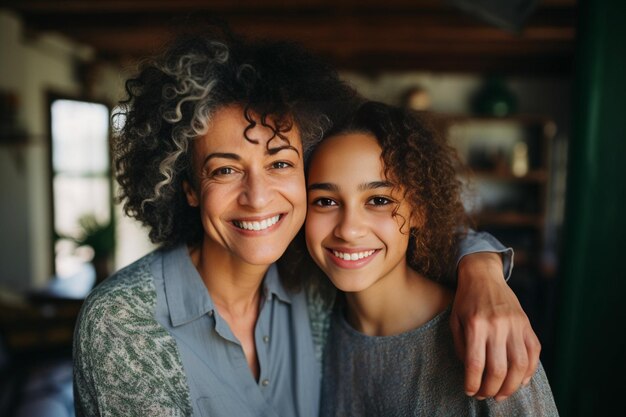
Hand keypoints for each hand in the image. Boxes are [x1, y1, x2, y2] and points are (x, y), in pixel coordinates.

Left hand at [450, 252, 540, 401]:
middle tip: (485, 395)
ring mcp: (515, 324)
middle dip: (492, 389)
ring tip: (502, 394)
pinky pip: (534, 353)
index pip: (476, 363)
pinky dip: (529, 371)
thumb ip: (461, 348)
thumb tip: (472, 374)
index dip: (473, 383)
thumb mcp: (455, 322)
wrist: (483, 275)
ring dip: (512, 386)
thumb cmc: (465, 301)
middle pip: (499, 369)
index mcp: (476, 324)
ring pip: (520, 365)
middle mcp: (497, 325)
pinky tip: (520, 381)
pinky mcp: (527, 324)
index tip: (470, 392)